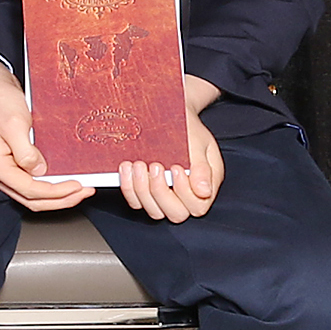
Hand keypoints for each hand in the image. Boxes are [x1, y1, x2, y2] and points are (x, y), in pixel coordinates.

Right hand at [0, 46, 87, 211]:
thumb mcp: (15, 123)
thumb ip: (26, 152)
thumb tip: (40, 171)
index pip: (30, 190)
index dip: (57, 192)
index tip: (78, 186)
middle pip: (31, 199)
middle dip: (61, 199)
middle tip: (84, 192)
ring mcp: (1, 171)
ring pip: (31, 195)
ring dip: (56, 196)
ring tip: (78, 189)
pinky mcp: (9, 165)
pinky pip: (30, 184)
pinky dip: (48, 186)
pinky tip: (63, 180)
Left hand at [119, 78, 229, 220]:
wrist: (170, 115)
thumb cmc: (188, 129)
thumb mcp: (199, 143)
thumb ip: (202, 168)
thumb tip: (204, 191)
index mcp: (204, 186)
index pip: (198, 206)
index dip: (185, 192)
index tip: (176, 168)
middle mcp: (185, 196)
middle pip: (175, 213)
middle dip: (160, 191)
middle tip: (154, 166)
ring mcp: (164, 196)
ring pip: (154, 211)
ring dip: (142, 190)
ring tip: (137, 164)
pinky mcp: (145, 192)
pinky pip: (136, 202)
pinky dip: (128, 188)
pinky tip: (126, 167)